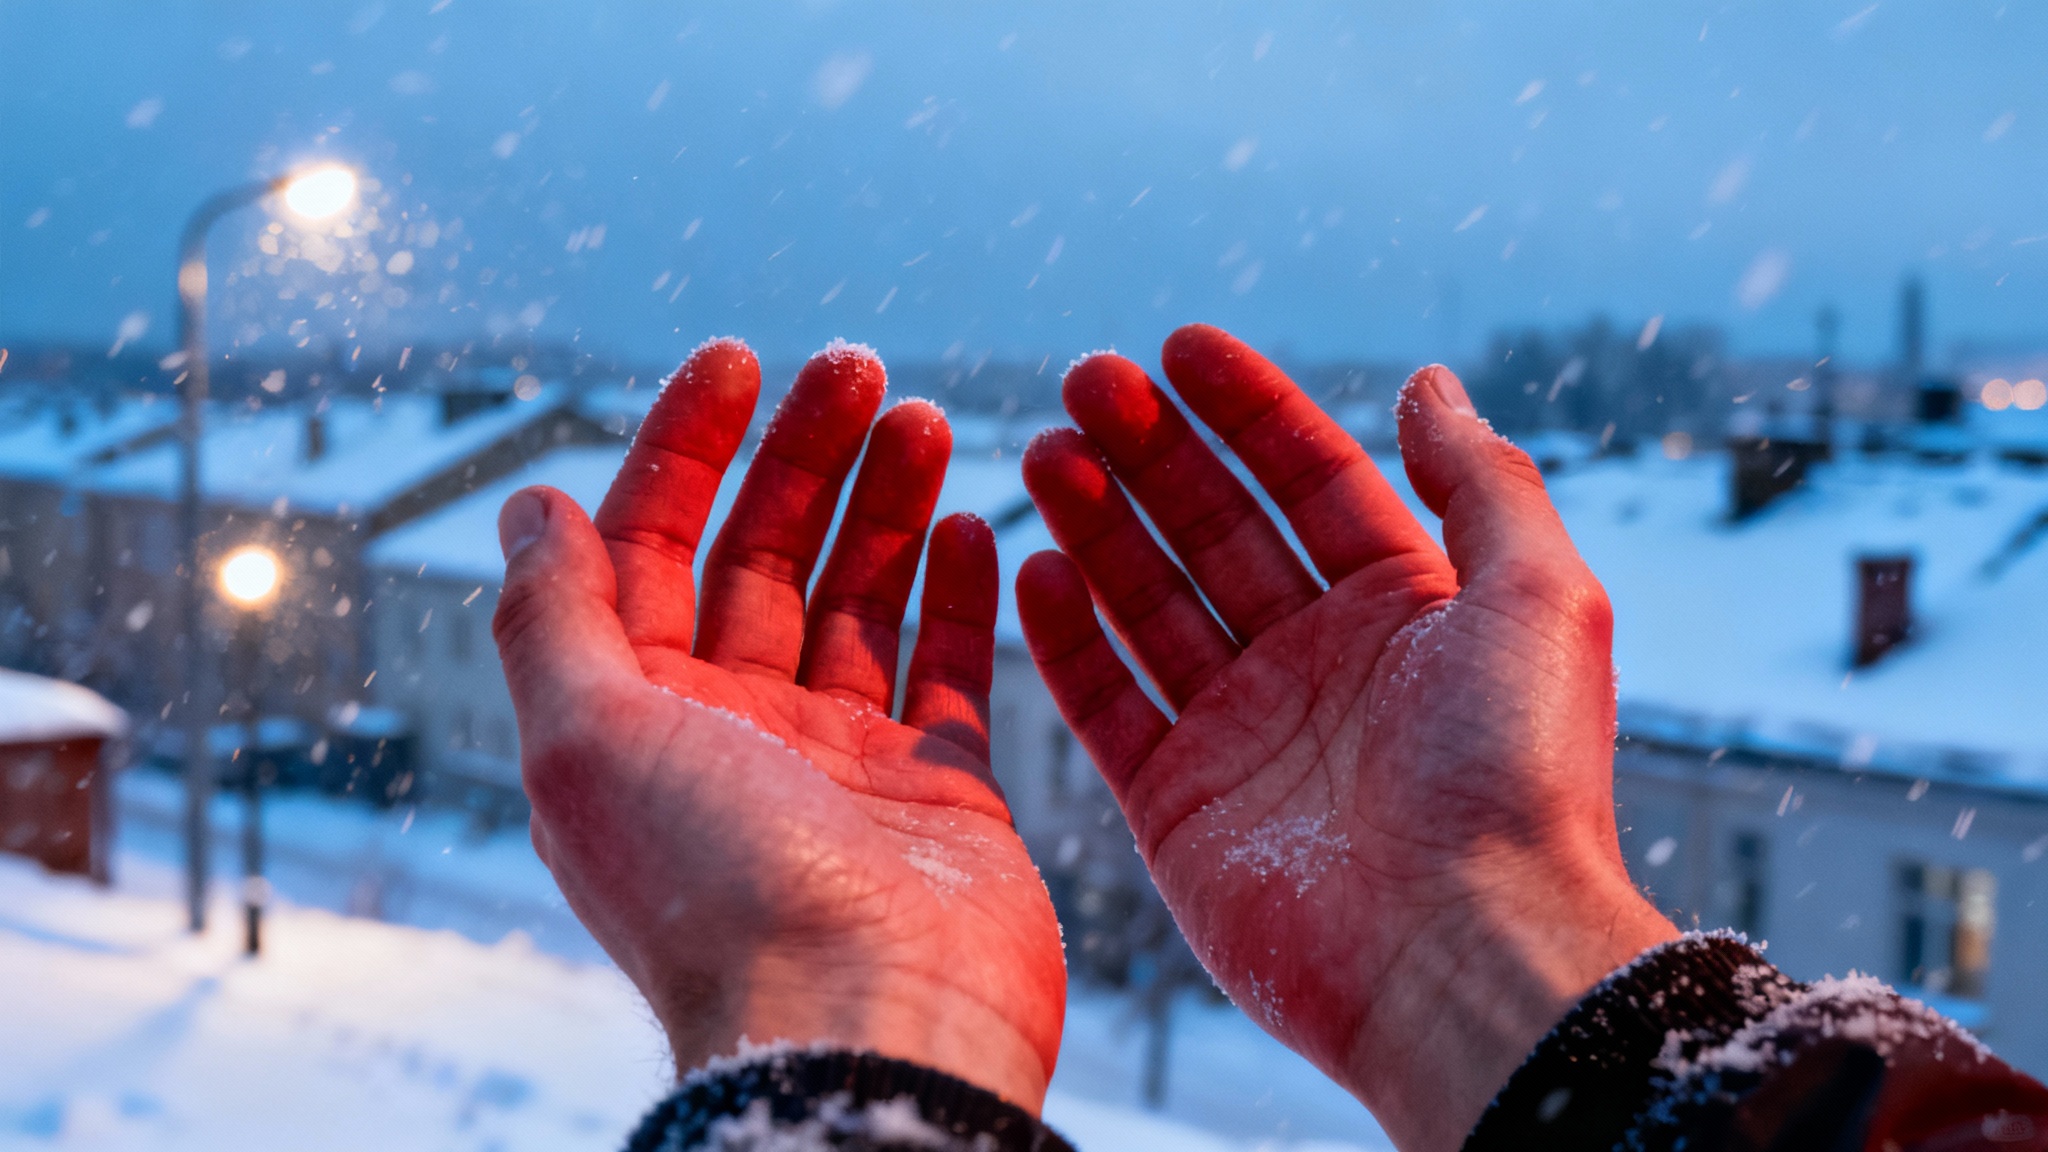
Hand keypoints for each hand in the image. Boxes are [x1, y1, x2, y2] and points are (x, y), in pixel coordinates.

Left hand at [492, 340, 1065, 1109]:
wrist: (865, 1027)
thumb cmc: (716, 893)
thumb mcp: (584, 740)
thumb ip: (551, 618)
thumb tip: (530, 506)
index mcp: (641, 718)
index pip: (652, 548)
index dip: (685, 447)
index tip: (738, 359)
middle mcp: (735, 733)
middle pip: (765, 559)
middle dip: (803, 457)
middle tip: (859, 370)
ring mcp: (842, 762)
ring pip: (860, 600)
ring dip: (886, 505)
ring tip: (922, 419)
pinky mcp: (940, 792)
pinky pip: (949, 670)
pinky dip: (960, 595)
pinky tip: (974, 521)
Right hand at [1016, 325, 1676, 1149]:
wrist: (1465, 957)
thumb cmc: (1519, 779)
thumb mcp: (1538, 594)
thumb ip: (1479, 478)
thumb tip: (1429, 381)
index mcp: (1407, 610)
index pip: (1309, 481)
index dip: (1247, 410)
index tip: (1178, 347)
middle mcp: (1321, 664)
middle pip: (1215, 532)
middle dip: (1152, 453)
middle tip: (1086, 384)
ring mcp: (1244, 734)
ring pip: (1150, 604)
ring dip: (1096, 525)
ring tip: (1043, 453)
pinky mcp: (1179, 807)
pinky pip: (1107, 705)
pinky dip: (1067, 640)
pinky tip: (1030, 565)